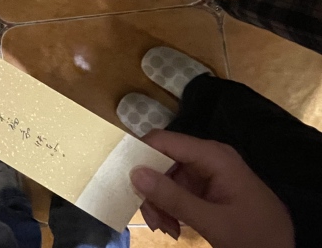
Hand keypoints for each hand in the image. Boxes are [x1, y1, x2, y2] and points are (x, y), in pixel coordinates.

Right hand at [131, 131, 293, 247]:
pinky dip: (170, 208)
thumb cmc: (254, 236)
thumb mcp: (213, 221)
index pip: (164, 141)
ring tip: (166, 229)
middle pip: (163, 161)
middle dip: (151, 188)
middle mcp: (208, 158)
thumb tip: (135, 172)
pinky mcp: (208, 189)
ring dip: (160, 203)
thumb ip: (173, 198)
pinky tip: (173, 228)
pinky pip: (178, 191)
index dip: (139, 154)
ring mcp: (208, 174)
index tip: (123, 179)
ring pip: (167, 178)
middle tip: (150, 218)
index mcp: (213, 156)